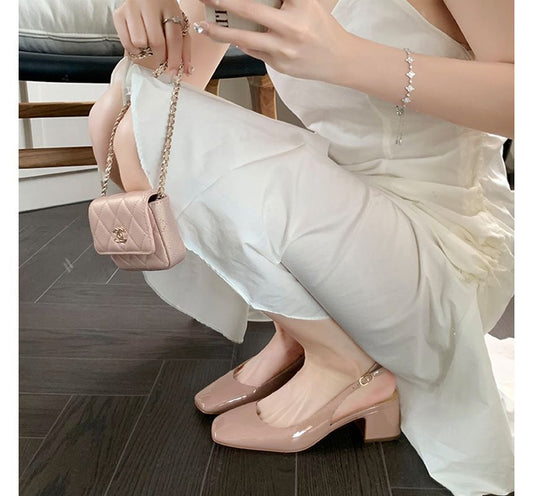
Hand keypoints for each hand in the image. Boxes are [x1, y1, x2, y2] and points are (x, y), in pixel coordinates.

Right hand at [113, 0, 192, 75]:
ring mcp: (132, 9)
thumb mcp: (177, 23)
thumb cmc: (162, 11)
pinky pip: (126, 41)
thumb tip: (186, 70)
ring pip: (139, 42)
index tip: (174, 72)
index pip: (174, 38)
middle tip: (161, 61)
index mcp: (169, 8)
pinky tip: (139, 44)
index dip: (175, 59)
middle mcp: (149, 6)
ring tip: (149, 46)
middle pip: (156, 41)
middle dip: (160, 57)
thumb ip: (184, 47)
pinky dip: (133, 49)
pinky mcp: (119, 14)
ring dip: (145, 50)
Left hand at [194, 0, 349, 81]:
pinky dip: (242, 43)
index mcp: (298, 7)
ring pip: (244, 39)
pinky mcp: (278, 65)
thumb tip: (252, 3)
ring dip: (219, 33)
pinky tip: (232, 38)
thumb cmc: (320, 27)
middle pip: (249, 12)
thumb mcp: (306, 3)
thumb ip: (282, 0)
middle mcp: (290, 28)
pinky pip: (254, 51)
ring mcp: (283, 50)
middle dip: (223, 3)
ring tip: (203, 28)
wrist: (338, 59)